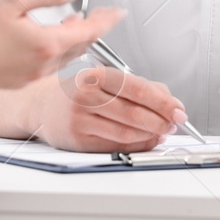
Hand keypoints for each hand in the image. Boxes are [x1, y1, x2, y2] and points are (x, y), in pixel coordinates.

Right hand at [0, 0, 125, 95]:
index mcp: (46, 44)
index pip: (90, 31)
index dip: (107, 19)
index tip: (119, 12)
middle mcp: (42, 65)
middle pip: (80, 47)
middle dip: (91, 30)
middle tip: (99, 14)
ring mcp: (28, 77)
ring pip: (62, 57)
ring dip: (72, 41)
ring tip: (71, 23)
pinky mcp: (14, 83)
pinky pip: (45, 66)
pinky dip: (53, 51)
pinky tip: (41, 39)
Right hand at [25, 63, 189, 152]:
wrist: (40, 105)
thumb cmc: (75, 90)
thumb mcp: (103, 78)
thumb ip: (136, 85)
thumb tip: (168, 99)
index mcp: (96, 74)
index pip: (139, 89)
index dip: (164, 102)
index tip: (179, 109)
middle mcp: (86, 94)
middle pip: (135, 112)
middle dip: (161, 120)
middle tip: (174, 123)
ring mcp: (80, 118)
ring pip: (127, 131)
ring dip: (151, 134)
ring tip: (162, 132)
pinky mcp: (79, 138)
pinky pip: (115, 145)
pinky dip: (136, 144)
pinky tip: (145, 140)